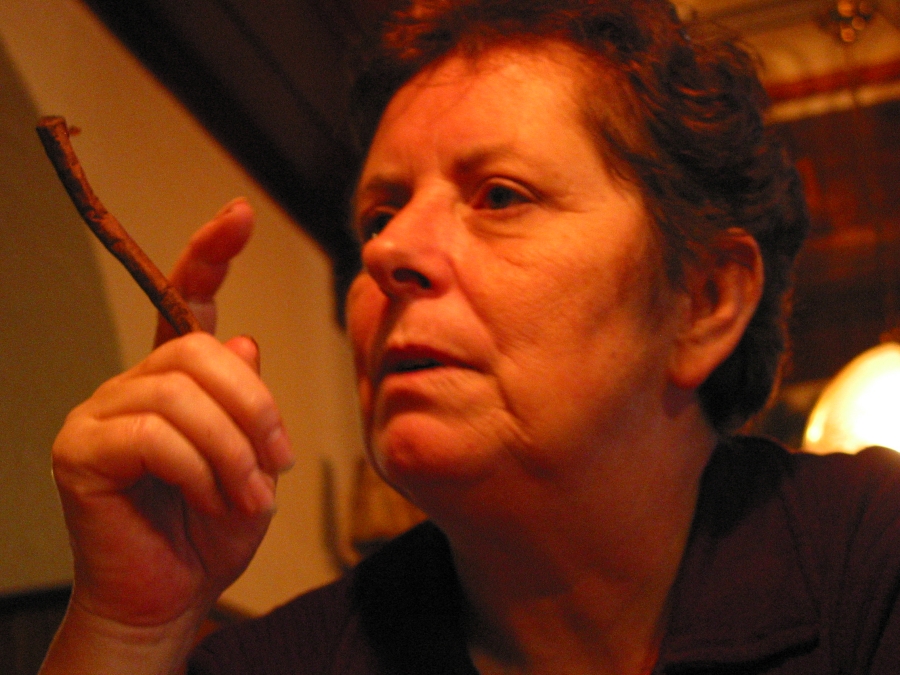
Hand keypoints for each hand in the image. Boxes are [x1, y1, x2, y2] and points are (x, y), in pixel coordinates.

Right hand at [43, 200, 292, 672]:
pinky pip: (154, 435)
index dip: (209, 254)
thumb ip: (246, 401)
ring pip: (181, 394)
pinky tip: (213, 500)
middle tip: (279, 461)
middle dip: (254, 406)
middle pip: (197, 351)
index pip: (184, 301)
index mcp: (176, 379)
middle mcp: (133, 385)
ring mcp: (100, 413)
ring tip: (250, 495)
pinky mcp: (81, 450)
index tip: (238, 214)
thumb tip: (242, 338)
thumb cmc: (213, 528)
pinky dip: (201, 469)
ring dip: (233, 449)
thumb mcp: (254, 460)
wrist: (173, 595)